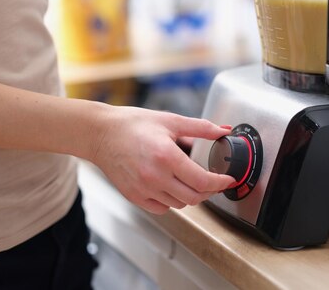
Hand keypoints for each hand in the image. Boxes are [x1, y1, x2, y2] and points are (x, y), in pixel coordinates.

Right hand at [88, 105, 234, 213]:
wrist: (101, 134)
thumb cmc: (133, 124)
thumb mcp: (170, 120)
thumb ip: (200, 128)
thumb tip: (223, 131)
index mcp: (166, 156)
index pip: (202, 181)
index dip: (220, 183)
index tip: (227, 179)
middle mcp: (155, 177)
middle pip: (194, 197)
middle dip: (209, 191)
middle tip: (213, 181)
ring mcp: (144, 189)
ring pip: (179, 204)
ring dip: (191, 195)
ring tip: (190, 180)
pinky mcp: (134, 197)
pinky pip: (162, 208)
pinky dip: (172, 201)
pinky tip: (171, 186)